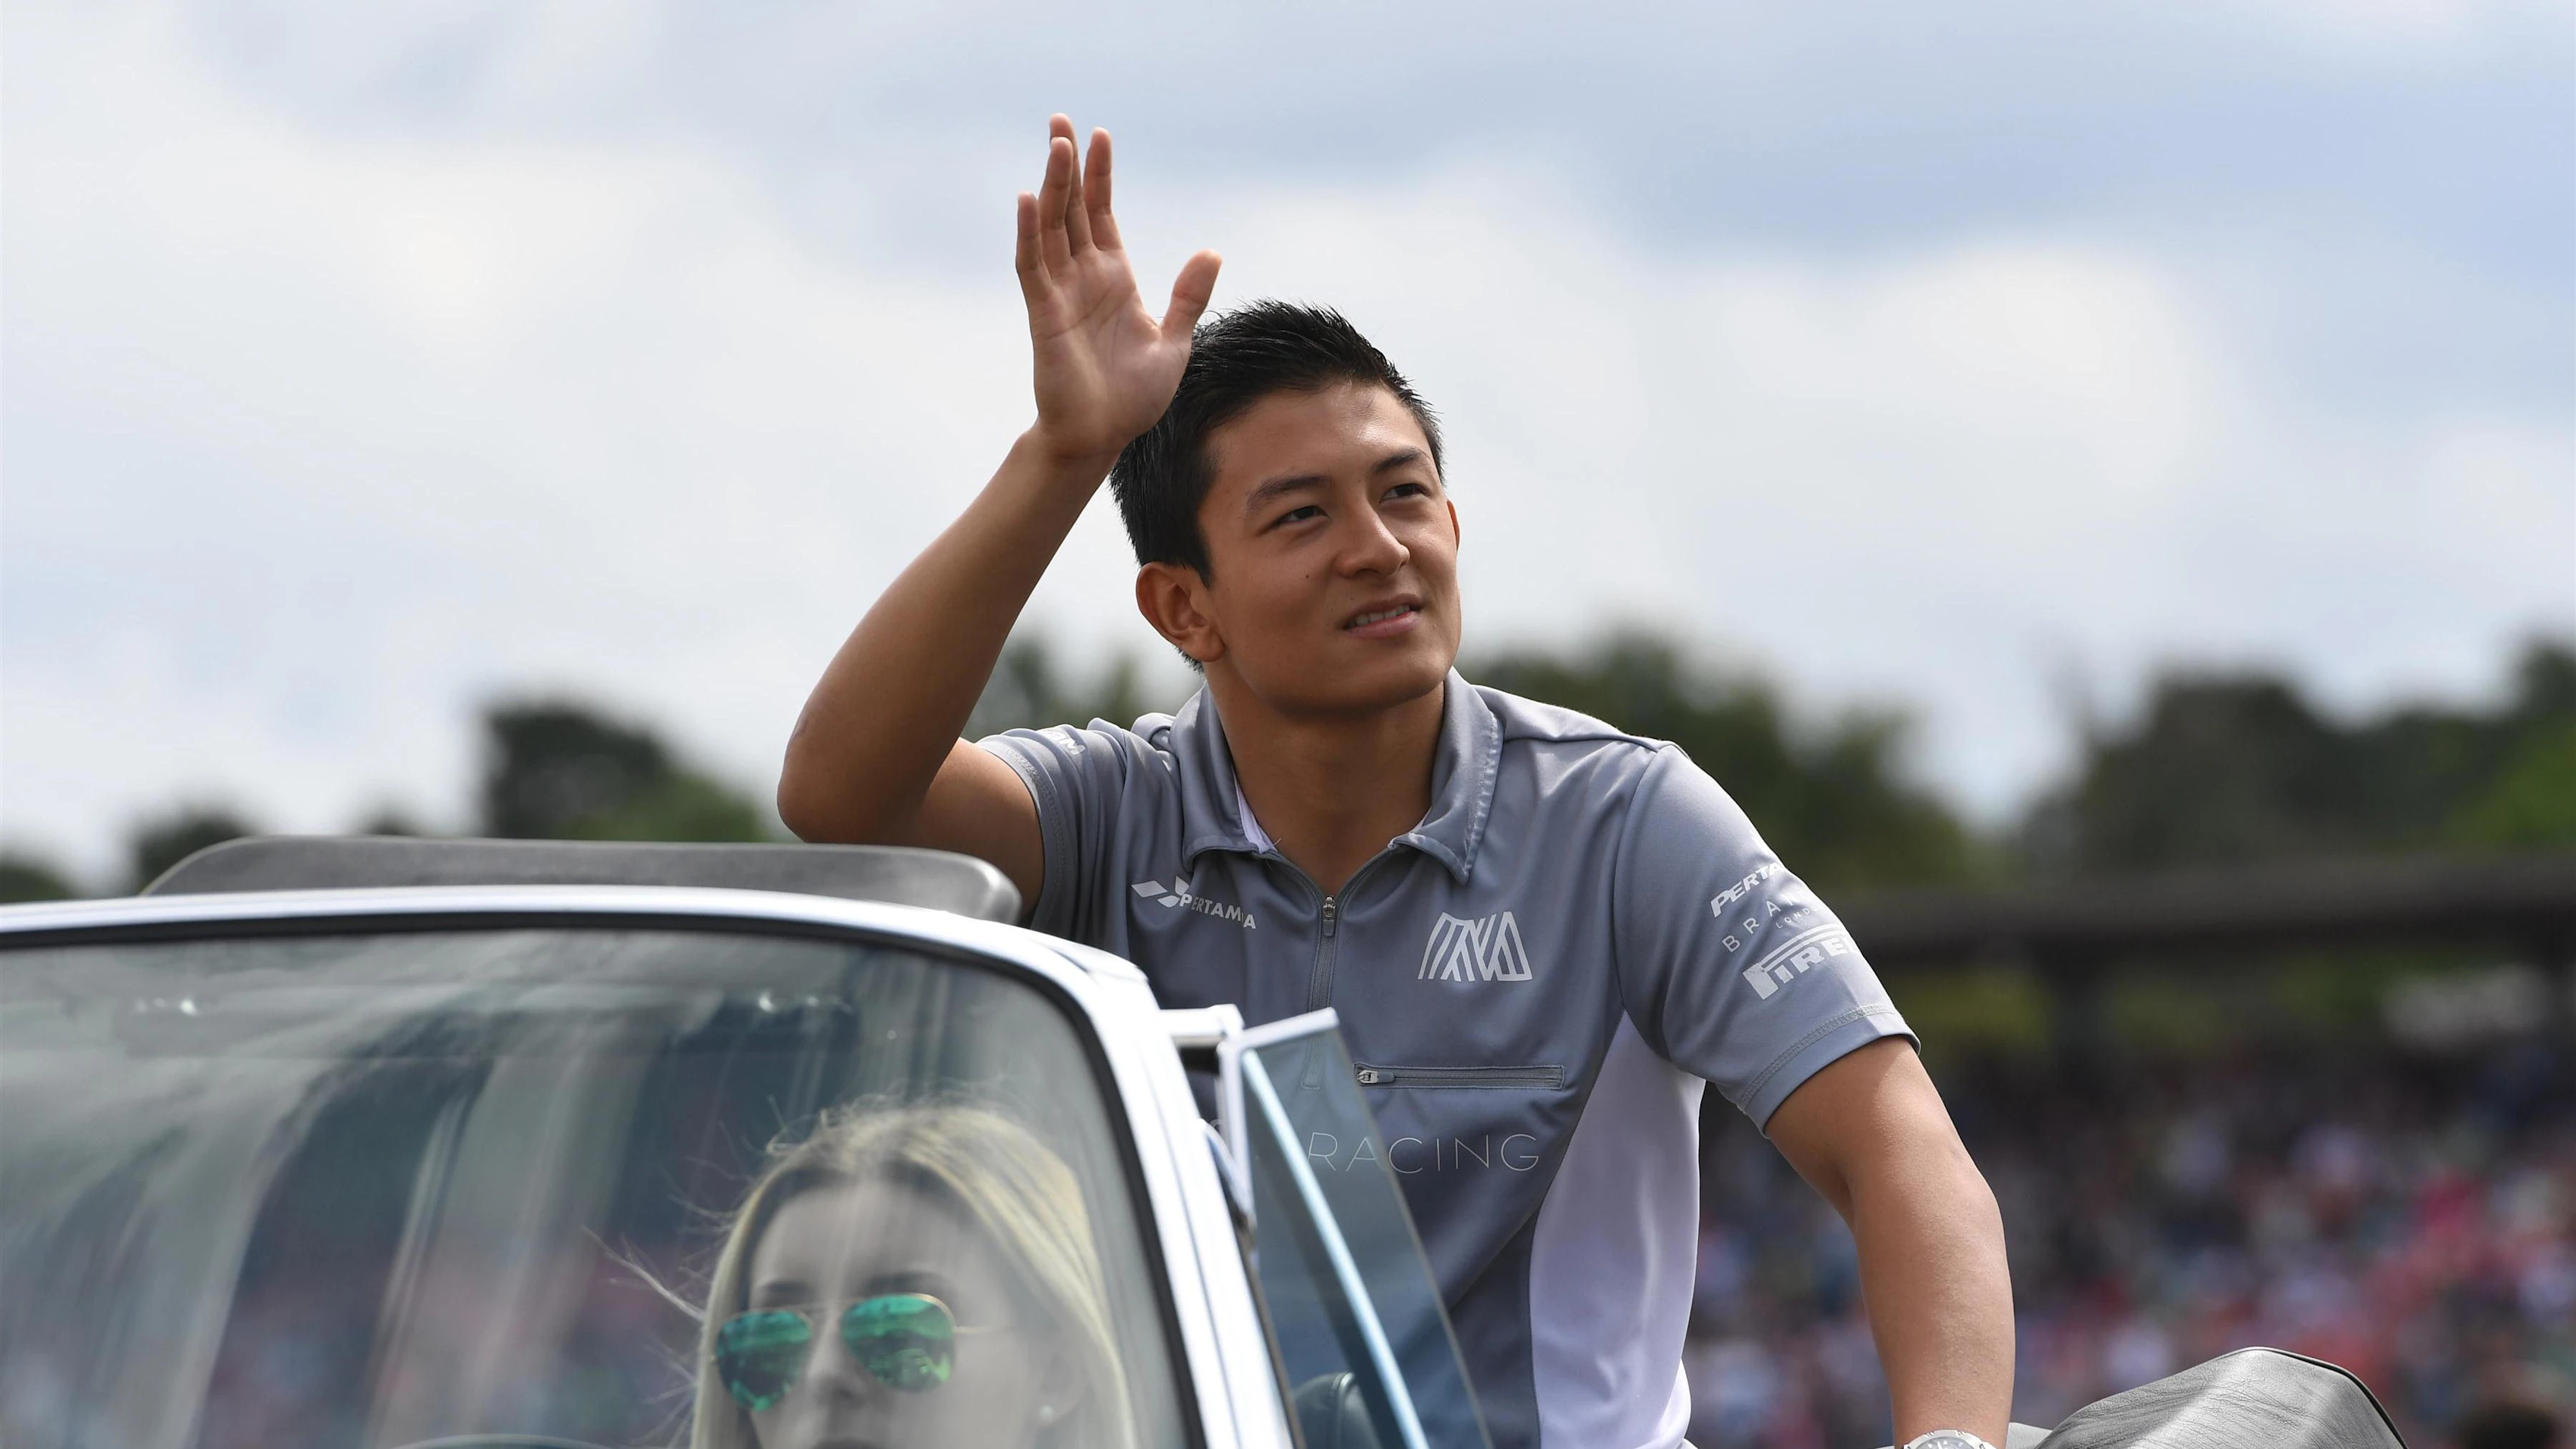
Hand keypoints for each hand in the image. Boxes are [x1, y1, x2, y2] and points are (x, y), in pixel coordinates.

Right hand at [1015, 114, 1221, 468]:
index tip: (1101, 136)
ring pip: (1051, 227)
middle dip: (1066, 165)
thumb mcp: (1174, 342)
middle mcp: (1084, 278)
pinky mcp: (1044, 313)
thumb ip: (1188, 297)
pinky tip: (1029, 200)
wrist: (1103, 437)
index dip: (1100, 175)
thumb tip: (1212, 251)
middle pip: (1071, 209)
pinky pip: (1033, 266)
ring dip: (1052, 187)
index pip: (1102, 214)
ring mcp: (1061, 292)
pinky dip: (1030, 233)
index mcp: (1114, 279)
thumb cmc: (1133, 397)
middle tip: (1059, 121)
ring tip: (1055, 144)